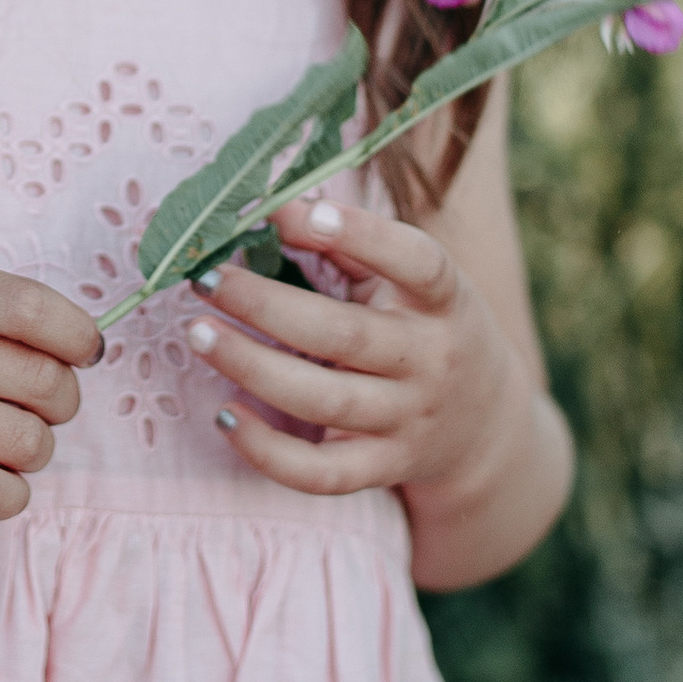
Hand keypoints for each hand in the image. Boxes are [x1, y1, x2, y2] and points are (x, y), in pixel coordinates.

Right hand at [0, 258, 100, 522]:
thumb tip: (82, 350)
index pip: (36, 309)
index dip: (80, 340)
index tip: (83, 356)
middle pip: (43, 382)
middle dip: (58, 403)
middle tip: (32, 410)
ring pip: (26, 441)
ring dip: (32, 452)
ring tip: (1, 446)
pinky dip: (8, 495)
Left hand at [179, 196, 528, 505]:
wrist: (485, 425)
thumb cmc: (427, 327)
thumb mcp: (414, 282)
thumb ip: (352, 245)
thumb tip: (273, 208)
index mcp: (444, 301)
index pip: (417, 263)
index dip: (363, 236)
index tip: (300, 212)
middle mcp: (432, 361)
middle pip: (343, 335)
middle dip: (264, 304)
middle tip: (204, 277)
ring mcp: (408, 421)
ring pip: (324, 401)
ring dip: (250, 367)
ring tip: (197, 334)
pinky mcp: (383, 468)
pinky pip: (321, 473)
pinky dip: (268, 451)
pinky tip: (225, 416)